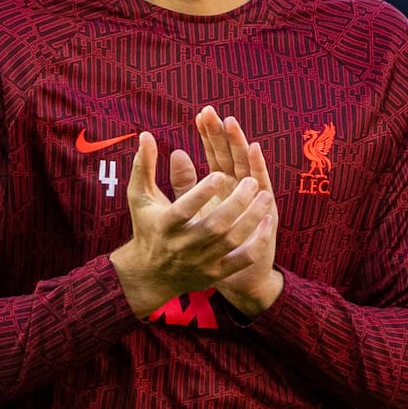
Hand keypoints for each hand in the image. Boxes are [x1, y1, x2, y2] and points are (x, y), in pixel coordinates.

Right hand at [110, 131, 275, 318]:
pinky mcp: (215, 273)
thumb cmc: (147, 226)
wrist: (151, 274)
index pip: (184, 210)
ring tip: (264, 195)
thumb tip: (147, 134)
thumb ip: (144, 166)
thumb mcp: (140, 197)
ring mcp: (201, 262)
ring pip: (231, 241)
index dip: (201, 193)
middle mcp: (183, 246)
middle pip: (214, 226)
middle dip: (235, 204)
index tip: (218, 173)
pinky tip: (266, 221)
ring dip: (250, 218)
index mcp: (165, 225)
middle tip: (251, 182)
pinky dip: (256, 241)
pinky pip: (241, 260)